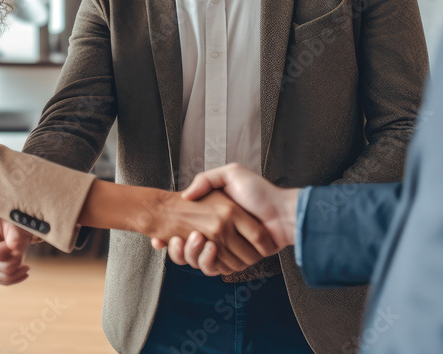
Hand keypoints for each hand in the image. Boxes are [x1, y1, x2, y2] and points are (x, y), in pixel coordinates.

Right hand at [0, 215, 32, 284]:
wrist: (9, 227)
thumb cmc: (11, 222)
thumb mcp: (13, 223)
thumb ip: (13, 233)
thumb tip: (13, 246)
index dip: (7, 250)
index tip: (17, 244)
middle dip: (14, 262)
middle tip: (22, 254)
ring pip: (0, 278)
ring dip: (16, 274)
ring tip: (27, 267)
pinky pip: (3, 282)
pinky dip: (15, 280)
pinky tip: (24, 274)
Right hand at [152, 164, 300, 273]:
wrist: (283, 212)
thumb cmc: (260, 191)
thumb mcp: (231, 174)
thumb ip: (207, 179)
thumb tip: (185, 197)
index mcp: (213, 217)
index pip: (184, 230)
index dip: (171, 235)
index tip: (159, 236)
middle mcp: (218, 235)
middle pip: (188, 249)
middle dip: (177, 249)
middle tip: (170, 240)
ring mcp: (227, 249)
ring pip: (198, 261)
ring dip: (190, 255)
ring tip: (192, 240)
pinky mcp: (237, 261)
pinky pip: (215, 268)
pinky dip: (208, 262)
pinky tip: (208, 248)